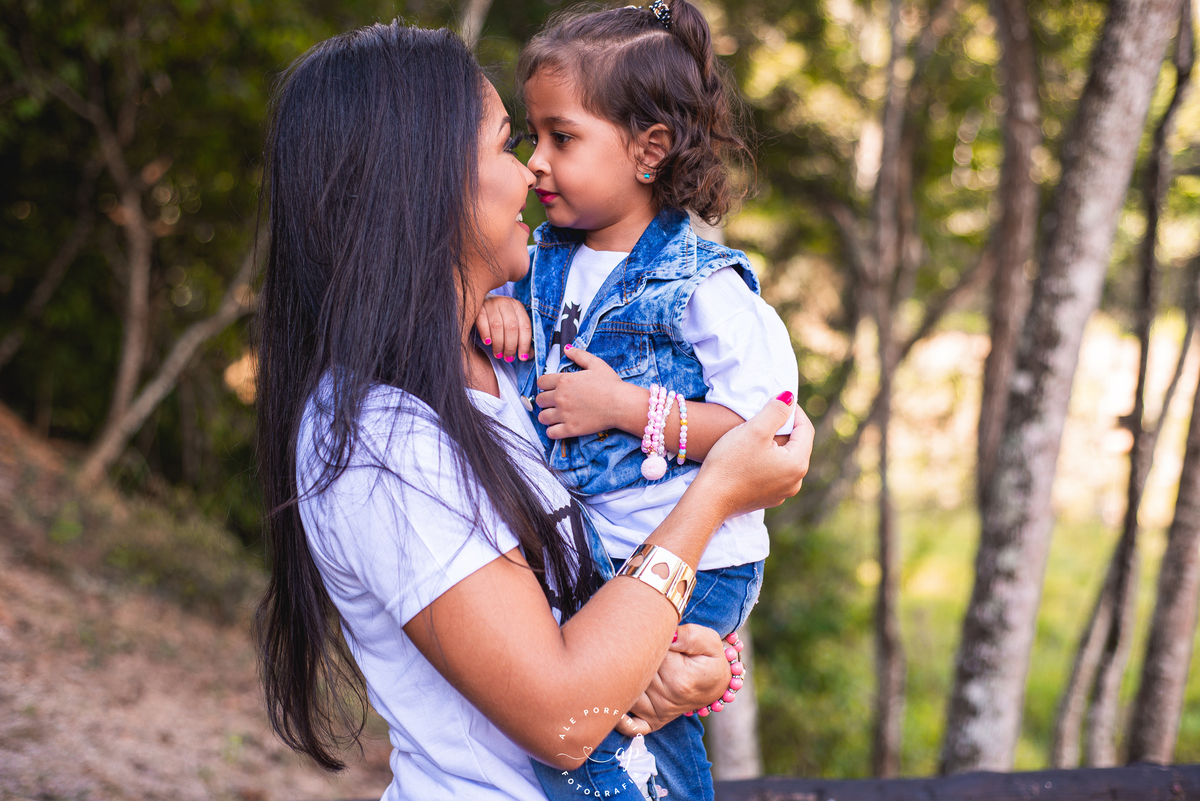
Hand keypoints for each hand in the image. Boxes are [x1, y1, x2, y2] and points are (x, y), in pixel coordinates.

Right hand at [476, 294, 531, 363]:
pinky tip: (487, 343)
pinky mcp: (478, 307)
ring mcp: (491, 304)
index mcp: (517, 307)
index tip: (523, 357)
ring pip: (497, 326)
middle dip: (511, 346)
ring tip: (498, 354)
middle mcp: (505, 303)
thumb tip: (529, 355)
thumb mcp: (512, 323)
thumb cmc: (499, 316)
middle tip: (508, 358)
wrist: (479, 301)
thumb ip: (521, 337)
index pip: (525, 326)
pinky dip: (486, 334)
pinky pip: (482, 322)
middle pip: (511, 327)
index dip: (525, 344)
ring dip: (498, 344)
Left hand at [535, 347, 642, 438]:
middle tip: (554, 402)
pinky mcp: (570, 429)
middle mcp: (560, 397)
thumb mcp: (596, 364)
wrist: (621, 404)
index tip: (551, 388)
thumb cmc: (610, 384)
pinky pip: (551, 433)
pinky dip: (552, 431)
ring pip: (542, 417)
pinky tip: (559, 428)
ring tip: (554, 416)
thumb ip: (579, 355)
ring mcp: (564, 414)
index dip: (544, 385)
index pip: (541, 382)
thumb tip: (566, 348)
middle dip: (545, 401)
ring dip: (546, 416)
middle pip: (540, 400)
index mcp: (564, 380)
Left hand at [614, 624, 728, 735]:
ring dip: (619, 680)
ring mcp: (658, 711)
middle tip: (631, 647)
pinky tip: (615, 706)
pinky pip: (632, 727)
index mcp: (678, 678)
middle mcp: (665, 698)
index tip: (650, 636)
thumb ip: (689, 636)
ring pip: (627, 693)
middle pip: (633, 673)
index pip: (648, 654)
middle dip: (629, 657)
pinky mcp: (653, 720)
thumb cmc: (709, 659)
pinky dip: (621, 720)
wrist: (716, 683)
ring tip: (620, 665)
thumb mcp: (708, 640)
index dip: (646, 640)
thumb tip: (668, 636)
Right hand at [691, 394, 813, 518]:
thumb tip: (790, 398)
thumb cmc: (730, 462)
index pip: (805, 429)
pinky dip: (767, 460)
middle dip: (784, 428)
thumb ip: (776, 411)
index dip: (793, 410)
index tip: (778, 399)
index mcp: (797, 464)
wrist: (709, 499)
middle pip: (796, 445)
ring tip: (756, 433)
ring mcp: (782, 493)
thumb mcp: (755, 429)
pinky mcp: (767, 498)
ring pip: (784, 459)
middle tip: (766, 414)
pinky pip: (773, 473)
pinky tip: (749, 455)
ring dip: (775, 444)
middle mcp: (795, 482)